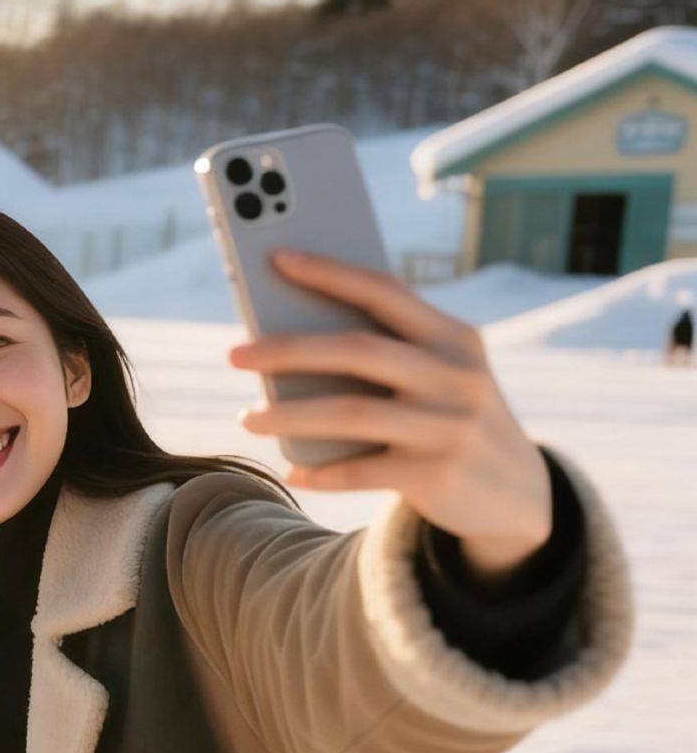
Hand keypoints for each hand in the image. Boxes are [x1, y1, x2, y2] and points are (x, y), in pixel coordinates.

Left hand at [230, 249, 552, 585]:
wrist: (518, 494)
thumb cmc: (452, 420)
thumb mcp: (441, 377)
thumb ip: (389, 354)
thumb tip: (291, 340)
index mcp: (454, 337)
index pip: (384, 292)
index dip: (329, 272)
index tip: (276, 258)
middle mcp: (456, 376)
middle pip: (357, 350)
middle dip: (288, 349)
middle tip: (234, 354)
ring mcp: (448, 426)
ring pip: (350, 412)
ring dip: (288, 414)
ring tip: (245, 417)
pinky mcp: (436, 474)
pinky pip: (360, 471)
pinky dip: (319, 472)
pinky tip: (290, 470)